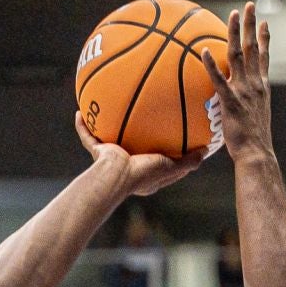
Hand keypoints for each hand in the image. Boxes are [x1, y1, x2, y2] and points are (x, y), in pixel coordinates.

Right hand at [74, 113, 206, 196]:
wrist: (116, 177)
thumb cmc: (143, 174)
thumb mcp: (171, 168)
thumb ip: (188, 162)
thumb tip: (205, 152)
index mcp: (142, 172)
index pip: (151, 160)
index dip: (157, 151)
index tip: (166, 137)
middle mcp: (125, 165)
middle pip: (128, 146)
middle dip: (129, 134)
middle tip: (136, 116)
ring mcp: (109, 159)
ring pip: (104, 139)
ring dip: (102, 126)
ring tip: (103, 109)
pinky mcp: (97, 153)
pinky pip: (87, 137)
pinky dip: (82, 126)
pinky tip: (80, 112)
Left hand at [196, 1, 274, 162]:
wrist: (256, 154)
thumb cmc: (252, 142)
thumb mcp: (253, 118)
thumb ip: (245, 105)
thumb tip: (235, 104)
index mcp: (262, 87)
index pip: (265, 57)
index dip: (265, 39)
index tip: (264, 22)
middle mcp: (256, 84)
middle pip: (254, 48)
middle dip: (252, 25)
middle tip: (250, 5)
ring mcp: (244, 91)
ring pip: (239, 55)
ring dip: (235, 34)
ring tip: (232, 15)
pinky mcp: (231, 101)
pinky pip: (219, 80)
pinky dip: (212, 65)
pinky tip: (203, 52)